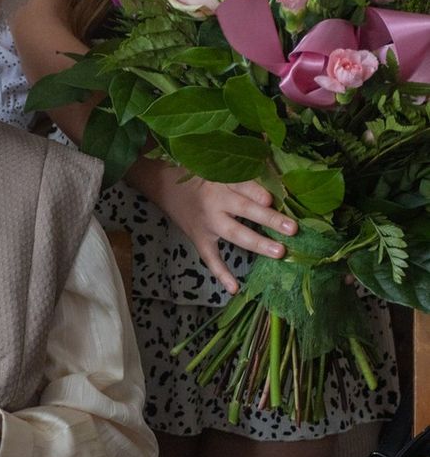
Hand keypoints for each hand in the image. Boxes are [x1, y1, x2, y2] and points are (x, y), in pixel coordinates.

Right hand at [135, 161, 296, 293]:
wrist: (164, 184)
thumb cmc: (199, 176)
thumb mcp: (218, 168)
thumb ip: (244, 175)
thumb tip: (278, 184)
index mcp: (222, 181)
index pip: (243, 186)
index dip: (258, 193)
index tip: (273, 200)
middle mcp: (215, 202)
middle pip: (245, 210)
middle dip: (268, 219)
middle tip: (291, 229)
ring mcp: (208, 223)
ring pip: (234, 233)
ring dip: (257, 243)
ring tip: (279, 252)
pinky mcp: (200, 238)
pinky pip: (211, 258)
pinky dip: (221, 273)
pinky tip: (235, 288)